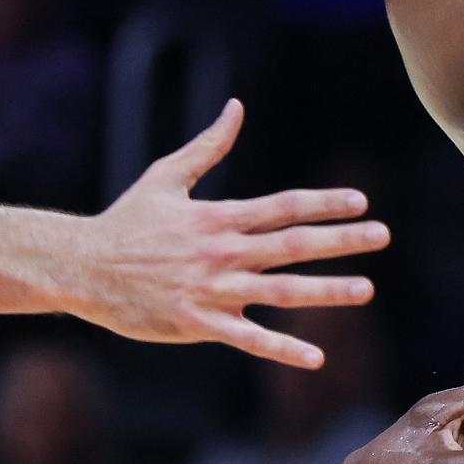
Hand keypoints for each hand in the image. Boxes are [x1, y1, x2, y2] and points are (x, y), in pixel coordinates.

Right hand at [75, 99, 387, 366]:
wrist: (82, 267)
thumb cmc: (126, 221)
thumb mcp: (166, 176)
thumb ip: (208, 145)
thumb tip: (236, 107)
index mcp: (218, 217)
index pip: (282, 207)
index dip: (323, 204)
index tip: (360, 201)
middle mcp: (222, 252)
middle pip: (292, 245)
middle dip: (341, 241)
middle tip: (382, 236)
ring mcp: (212, 290)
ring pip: (280, 291)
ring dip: (326, 291)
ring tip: (366, 290)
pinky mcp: (198, 324)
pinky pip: (248, 339)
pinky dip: (282, 348)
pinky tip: (316, 357)